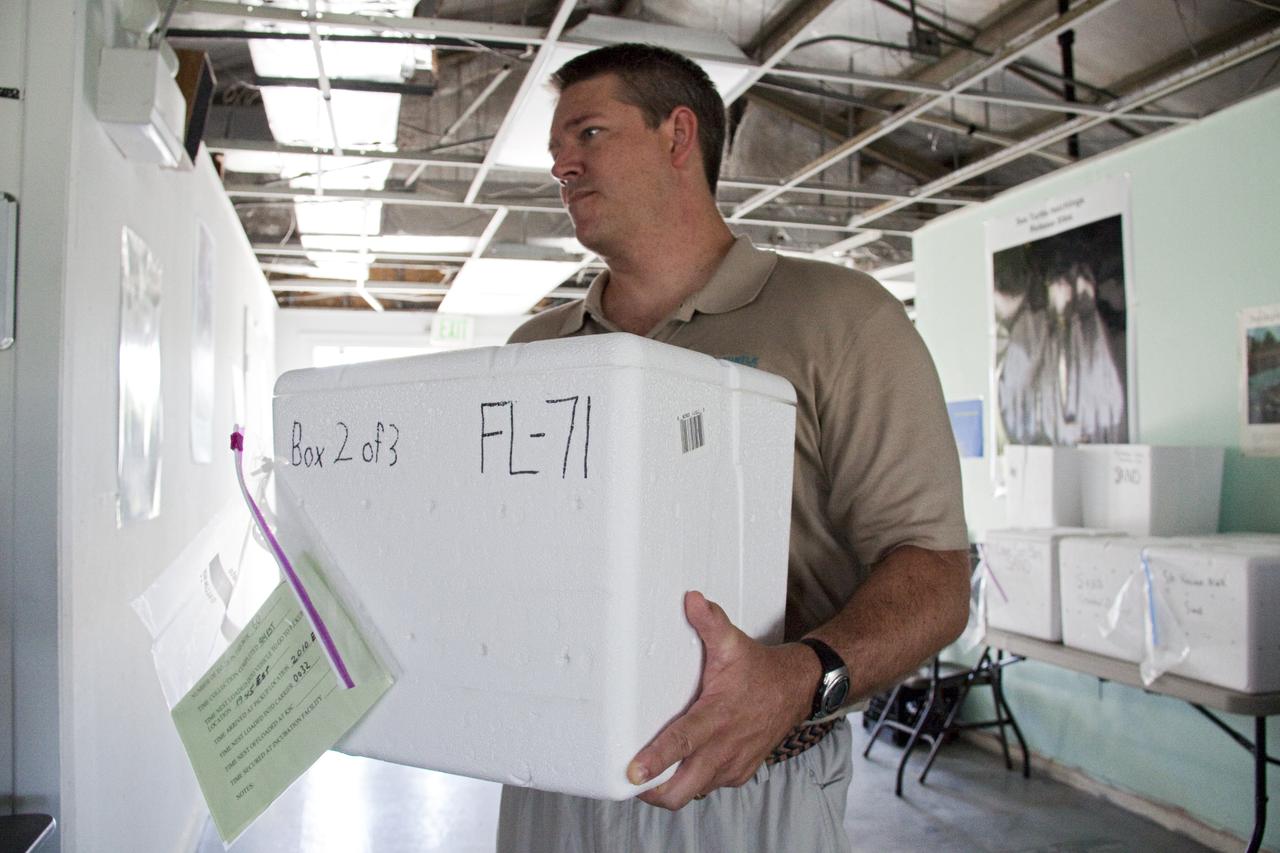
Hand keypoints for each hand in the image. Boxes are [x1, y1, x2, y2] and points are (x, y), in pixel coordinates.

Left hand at [628, 591, 818, 809]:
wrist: (797, 690)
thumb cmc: (761, 671)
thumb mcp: (734, 644)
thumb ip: (710, 623)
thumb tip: (691, 599)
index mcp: (717, 717)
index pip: (682, 743)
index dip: (656, 760)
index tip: (633, 772)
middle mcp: (724, 748)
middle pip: (682, 789)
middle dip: (655, 793)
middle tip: (631, 784)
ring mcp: (733, 765)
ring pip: (694, 792)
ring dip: (672, 788)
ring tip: (650, 777)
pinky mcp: (739, 773)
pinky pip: (709, 787)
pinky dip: (693, 782)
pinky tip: (682, 766)